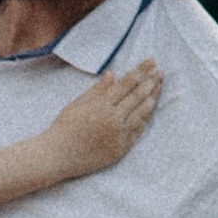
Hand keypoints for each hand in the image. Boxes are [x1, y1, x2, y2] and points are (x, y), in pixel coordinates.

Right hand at [40, 58, 162, 177]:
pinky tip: (149, 110)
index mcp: (102, 105)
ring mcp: (119, 135)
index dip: (141, 71)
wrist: (57, 156)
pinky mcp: (121, 149)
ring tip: (158, 88)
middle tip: (160, 72)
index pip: (127, 83)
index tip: (152, 61)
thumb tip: (113, 74)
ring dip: (152, 99)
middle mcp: (113, 119)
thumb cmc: (64, 128)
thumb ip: (98, 90)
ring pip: (142, 114)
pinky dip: (145, 119)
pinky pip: (137, 131)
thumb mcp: (77, 104)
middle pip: (137, 96)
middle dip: (150, 82)